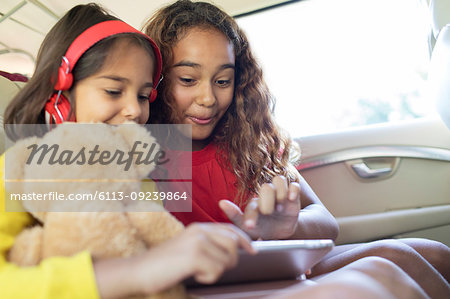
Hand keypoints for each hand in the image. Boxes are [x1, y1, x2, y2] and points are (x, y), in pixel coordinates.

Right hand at [95, 223, 254, 297]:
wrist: (138, 270)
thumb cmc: (163, 264)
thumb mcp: (187, 247)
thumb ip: (207, 244)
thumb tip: (231, 251)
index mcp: (198, 227)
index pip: (230, 229)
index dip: (244, 239)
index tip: (253, 250)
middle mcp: (200, 231)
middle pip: (234, 243)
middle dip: (231, 260)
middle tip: (213, 269)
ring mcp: (198, 242)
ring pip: (227, 260)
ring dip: (216, 271)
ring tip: (198, 271)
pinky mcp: (195, 256)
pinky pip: (217, 271)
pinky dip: (208, 278)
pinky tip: (193, 275)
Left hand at [219, 175, 300, 239]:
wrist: (280, 232)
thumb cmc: (262, 228)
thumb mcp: (248, 227)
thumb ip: (235, 216)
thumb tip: (221, 202)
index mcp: (255, 204)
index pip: (252, 205)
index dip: (251, 216)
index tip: (250, 226)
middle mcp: (267, 196)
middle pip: (266, 188)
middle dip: (267, 202)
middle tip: (268, 214)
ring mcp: (280, 195)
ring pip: (279, 180)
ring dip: (280, 193)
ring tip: (280, 207)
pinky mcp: (293, 197)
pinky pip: (294, 185)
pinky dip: (293, 190)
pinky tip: (291, 199)